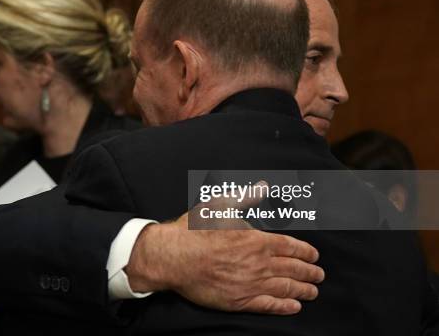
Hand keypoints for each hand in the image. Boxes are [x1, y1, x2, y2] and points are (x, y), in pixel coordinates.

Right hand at [125, 213, 323, 314]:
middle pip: (293, 269)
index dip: (305, 252)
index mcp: (257, 240)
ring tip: (313, 292)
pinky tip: (293, 307)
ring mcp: (251, 284)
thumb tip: (262, 187)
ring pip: (285, 288)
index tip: (314, 255)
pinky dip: (284, 306)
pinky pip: (268, 306)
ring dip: (303, 290)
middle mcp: (259, 263)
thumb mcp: (220, 205)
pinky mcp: (239, 301)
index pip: (290, 247)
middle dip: (310, 272)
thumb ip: (245, 197)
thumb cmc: (195, 230)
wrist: (175, 257)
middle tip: (319, 275)